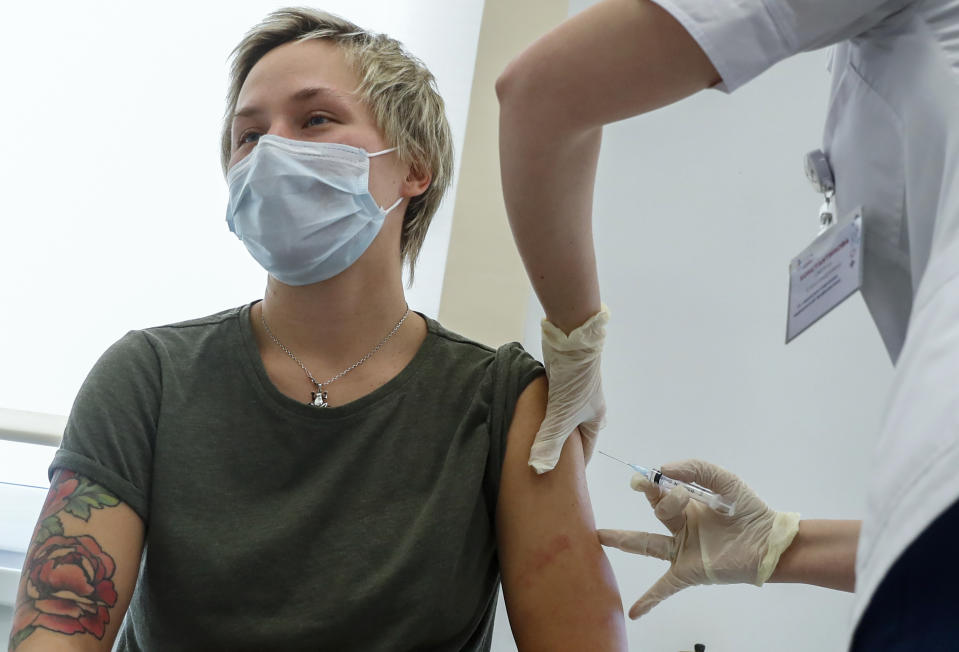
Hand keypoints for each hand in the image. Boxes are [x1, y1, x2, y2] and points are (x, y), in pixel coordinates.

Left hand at [527, 305, 608, 473]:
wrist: (572, 341)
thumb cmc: (574, 383)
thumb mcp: (561, 418)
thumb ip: (550, 443)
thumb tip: (538, 470)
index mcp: (595, 419)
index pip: (584, 450)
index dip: (572, 465)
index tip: (558, 478)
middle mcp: (588, 408)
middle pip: (573, 435)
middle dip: (559, 448)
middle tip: (541, 461)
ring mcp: (575, 394)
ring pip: (562, 419)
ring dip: (549, 428)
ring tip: (532, 442)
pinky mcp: (562, 382)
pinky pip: (552, 404)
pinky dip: (543, 413)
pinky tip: (530, 417)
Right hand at [598, 459, 799, 618]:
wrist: (771, 542)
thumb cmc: (750, 511)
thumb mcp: (725, 481)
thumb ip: (696, 470)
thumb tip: (664, 469)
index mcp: (689, 506)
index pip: (663, 492)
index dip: (655, 482)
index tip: (653, 475)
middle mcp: (682, 528)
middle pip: (656, 512)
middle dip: (646, 496)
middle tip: (636, 484)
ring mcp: (683, 550)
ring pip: (648, 544)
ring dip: (624, 540)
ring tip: (600, 536)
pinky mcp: (690, 571)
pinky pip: (665, 586)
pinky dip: (649, 599)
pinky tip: (634, 612)